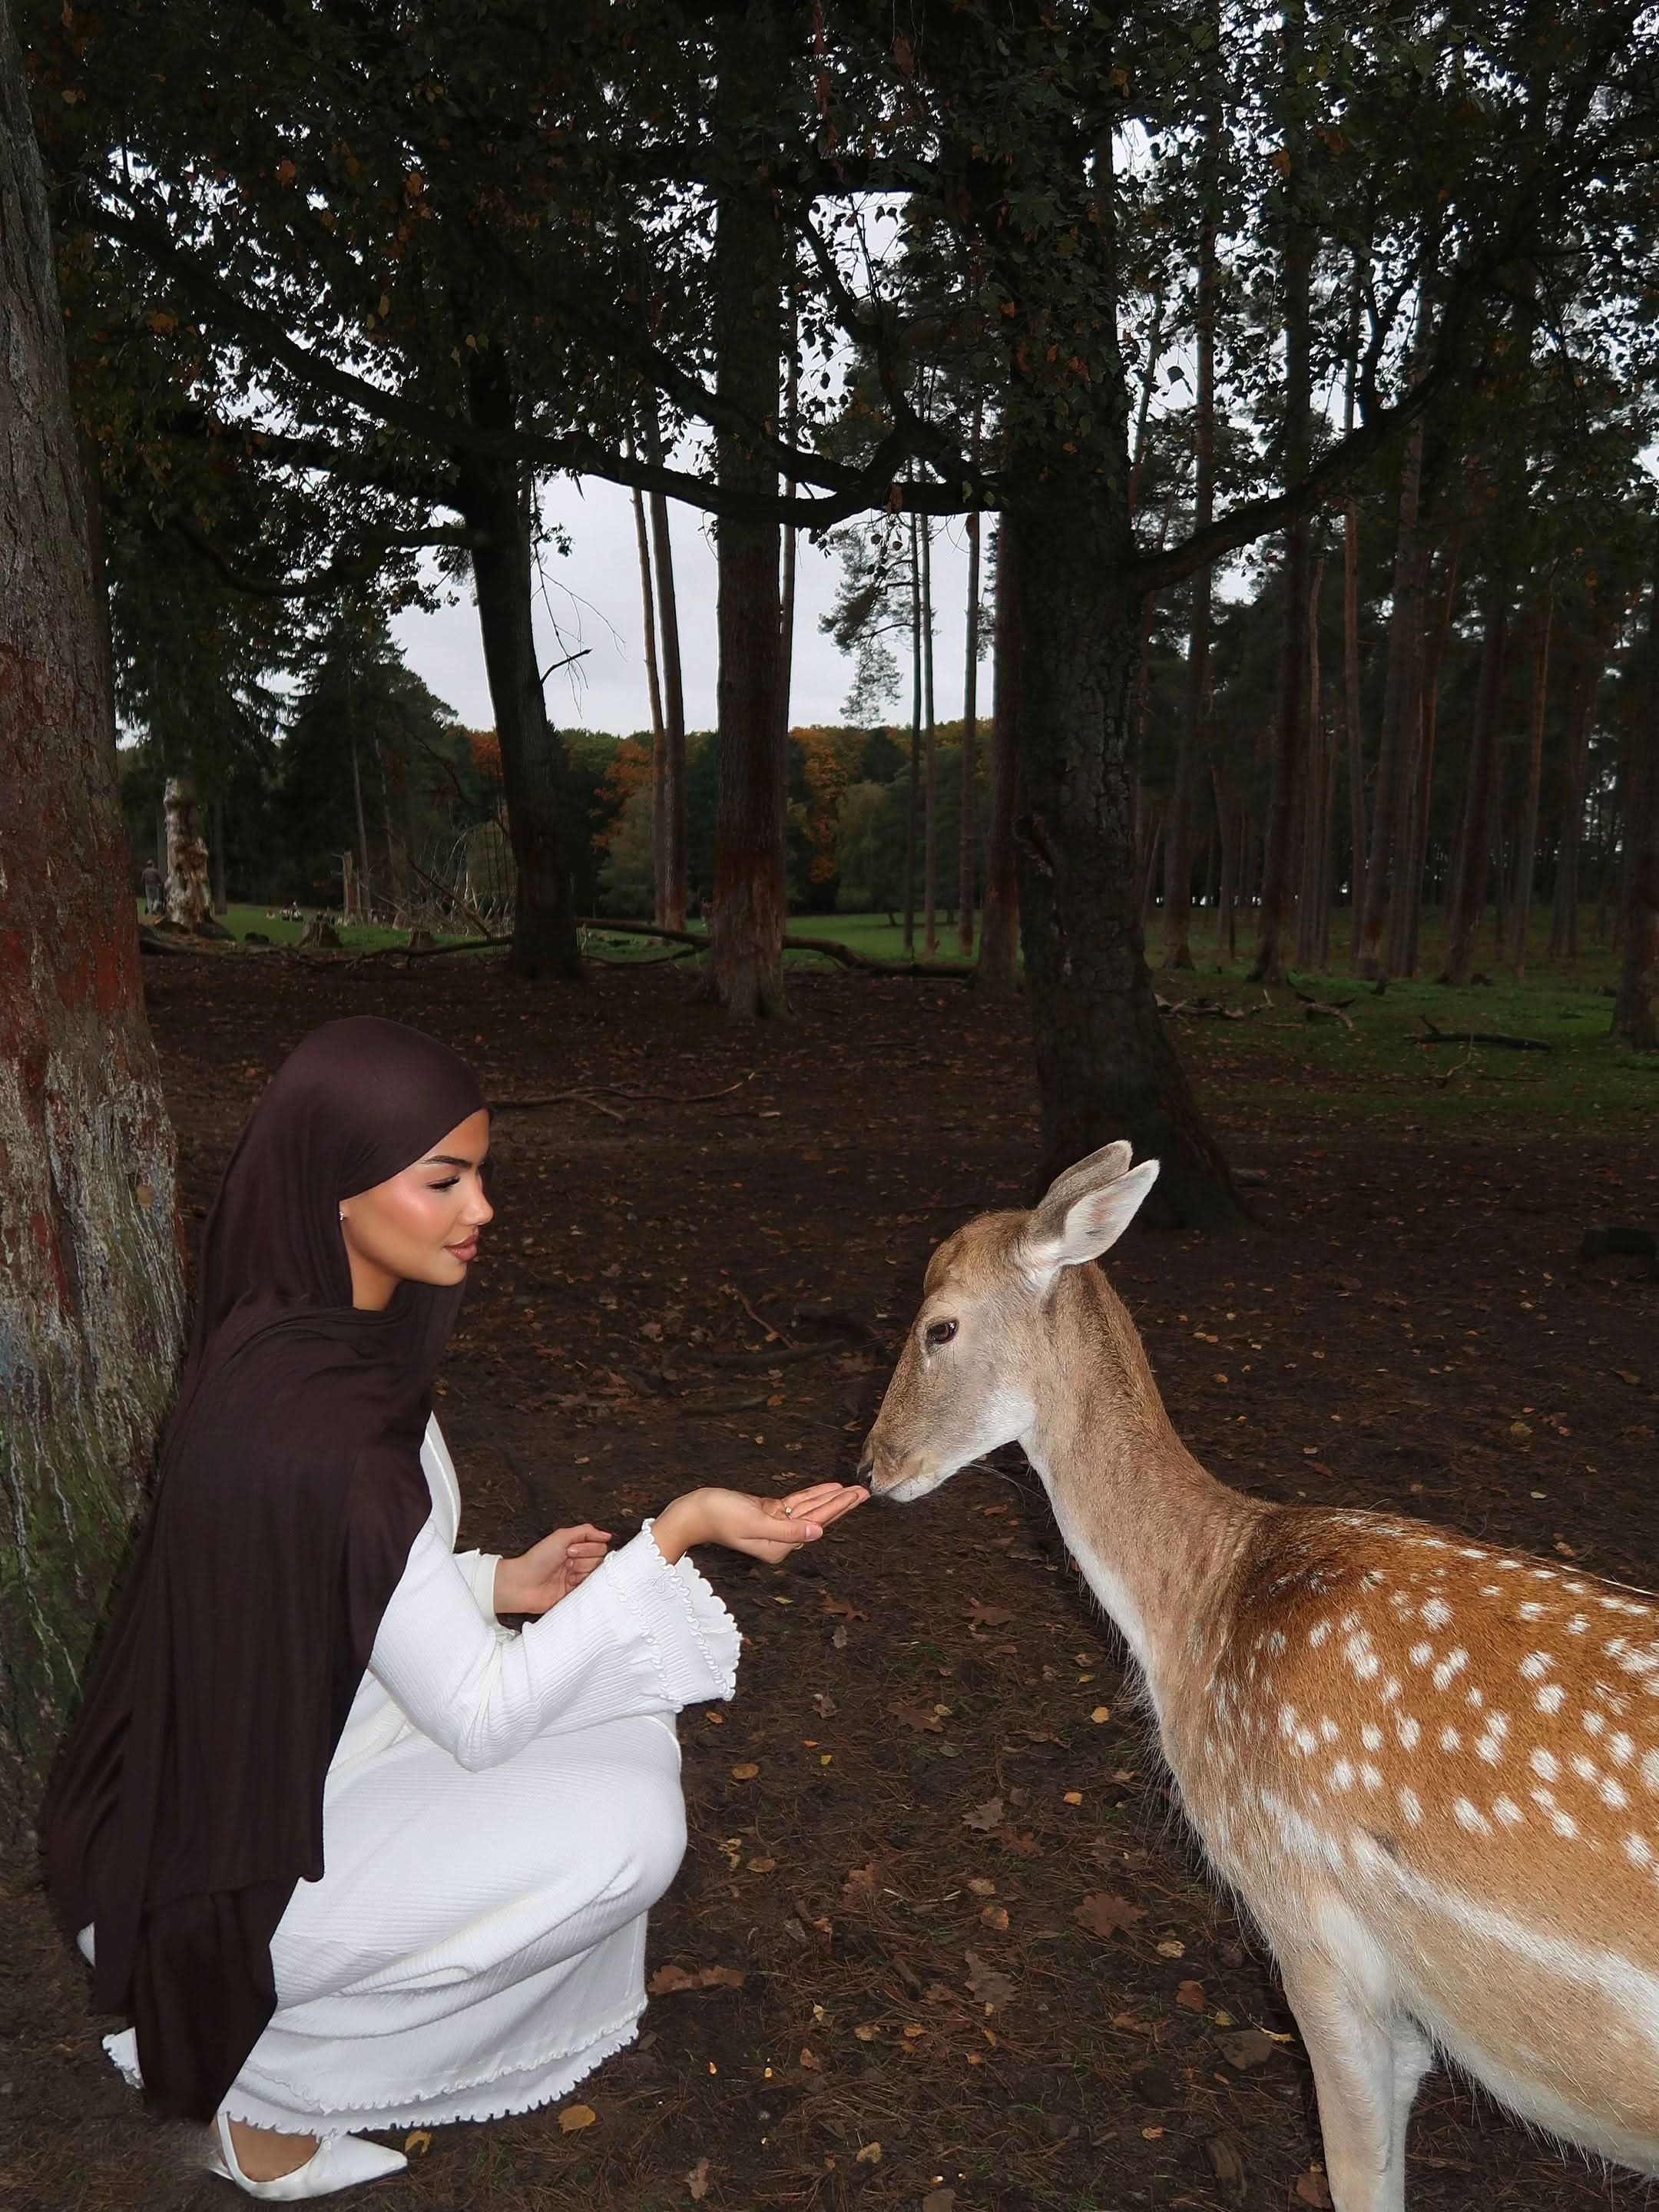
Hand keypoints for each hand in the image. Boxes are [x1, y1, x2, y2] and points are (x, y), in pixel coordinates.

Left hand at [494, 1524, 612, 1616]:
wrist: (523, 1583)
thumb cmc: (538, 1559)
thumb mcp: (561, 1536)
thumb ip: (586, 1531)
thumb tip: (607, 1535)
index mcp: (576, 1547)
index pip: (599, 1546)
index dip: (589, 1548)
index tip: (571, 1549)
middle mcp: (579, 1562)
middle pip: (600, 1559)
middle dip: (584, 1558)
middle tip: (567, 1561)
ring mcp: (578, 1578)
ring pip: (596, 1573)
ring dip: (581, 1571)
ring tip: (565, 1574)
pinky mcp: (576, 1594)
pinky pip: (591, 1588)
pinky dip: (582, 1584)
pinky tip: (569, 1583)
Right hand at [651, 1482, 867, 1566]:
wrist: (693, 1511)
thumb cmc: (719, 1517)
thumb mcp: (756, 1523)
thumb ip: (788, 1530)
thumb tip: (819, 1532)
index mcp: (779, 1547)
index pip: (816, 1523)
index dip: (838, 1507)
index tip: (856, 1495)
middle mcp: (781, 1540)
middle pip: (818, 1518)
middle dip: (842, 1504)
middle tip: (864, 1491)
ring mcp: (775, 1526)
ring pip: (809, 1509)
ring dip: (830, 1498)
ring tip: (852, 1489)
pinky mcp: (768, 1513)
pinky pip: (795, 1503)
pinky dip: (812, 1495)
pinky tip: (827, 1488)